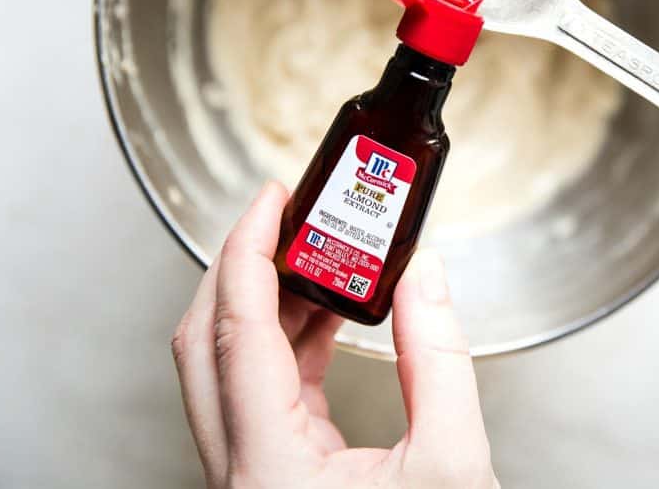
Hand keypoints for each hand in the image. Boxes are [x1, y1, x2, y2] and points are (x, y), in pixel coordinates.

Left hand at [171, 182, 497, 488]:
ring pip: (224, 365)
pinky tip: (327, 316)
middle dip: (241, 266)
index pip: (235, 329)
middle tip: (285, 216)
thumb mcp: (455, 464)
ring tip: (320, 257)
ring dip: (267, 303)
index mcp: (270, 469)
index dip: (247, 249)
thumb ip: (439, 359)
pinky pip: (256, 391)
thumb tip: (426, 276)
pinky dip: (285, 343)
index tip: (270, 197)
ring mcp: (247, 475)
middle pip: (203, 341)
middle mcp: (239, 472)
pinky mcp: (269, 475)